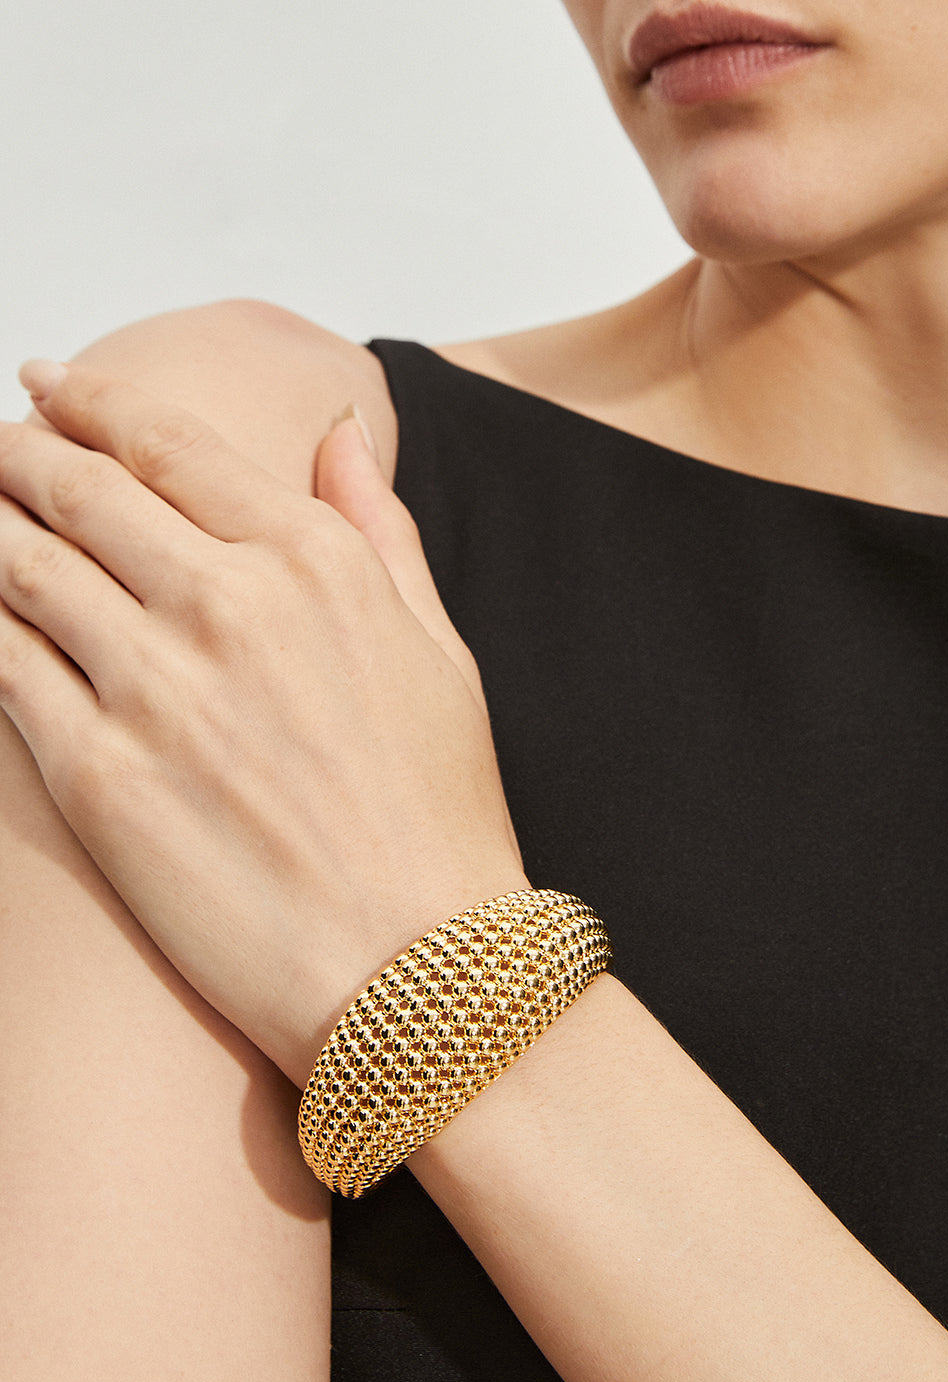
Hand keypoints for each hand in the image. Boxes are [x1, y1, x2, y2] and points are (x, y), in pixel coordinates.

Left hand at [0, 362, 529, 1084]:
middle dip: (16, 453)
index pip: (167, 443)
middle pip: (77, 489)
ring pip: (21, 565)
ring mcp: (155, 688)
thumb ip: (379, 526)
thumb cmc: (440, 818)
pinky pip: (3, 665)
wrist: (418, 968)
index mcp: (315, 562)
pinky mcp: (97, 775)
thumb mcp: (439, 650)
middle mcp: (228, 604)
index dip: (90, 399)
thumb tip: (342, 428)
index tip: (49, 385)